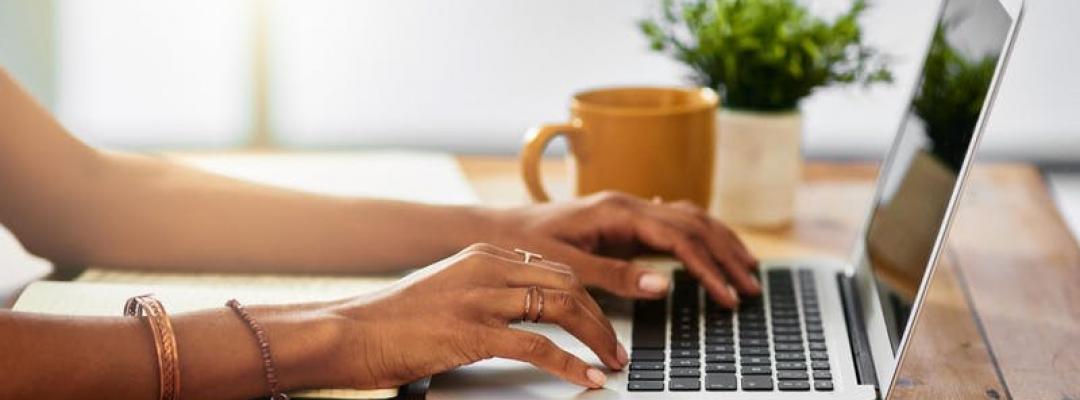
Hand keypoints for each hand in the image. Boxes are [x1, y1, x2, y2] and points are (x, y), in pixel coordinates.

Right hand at [327, 243, 627, 389]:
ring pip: (562, 309)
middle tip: (617, 347)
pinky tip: (586, 377)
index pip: (555, 269)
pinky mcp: (471, 331)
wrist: (347, 331)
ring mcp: (480, 298)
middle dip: (602, 318)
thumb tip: (525, 310)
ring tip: (612, 362)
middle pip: (568, 284)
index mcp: (483, 254)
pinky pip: (538, 347)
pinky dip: (571, 364)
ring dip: (596, 339)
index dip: (589, 297)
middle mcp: (487, 268)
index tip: (604, 322)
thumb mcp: (447, 289)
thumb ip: (485, 290)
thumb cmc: (392, 320)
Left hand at [488, 191, 759, 306]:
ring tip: (746, 269)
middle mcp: (628, 204)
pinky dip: (700, 236)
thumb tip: (665, 286)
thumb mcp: (566, 266)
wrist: (495, 230)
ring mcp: (627, 210)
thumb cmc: (523, 246)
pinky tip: (713, 248)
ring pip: (689, 219)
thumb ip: (615, 276)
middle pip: (694, 224)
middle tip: (751, 287)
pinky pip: (673, 223)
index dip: (708, 268)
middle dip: (726, 255)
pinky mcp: (623, 221)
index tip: (727, 295)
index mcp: (616, 211)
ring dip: (720, 243)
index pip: (679, 237)